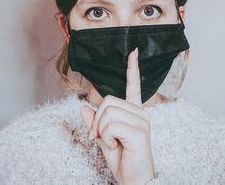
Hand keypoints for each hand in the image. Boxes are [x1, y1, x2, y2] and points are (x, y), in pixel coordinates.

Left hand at [80, 48, 155, 183]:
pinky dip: (106, 137)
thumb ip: (94, 123)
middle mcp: (140, 113)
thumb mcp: (103, 139)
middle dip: (97, 120)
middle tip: (100, 136)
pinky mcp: (139, 131)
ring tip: (112, 142)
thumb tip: (83, 107)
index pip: (133, 87)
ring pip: (108, 112)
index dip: (132, 70)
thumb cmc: (123, 159)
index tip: (133, 52)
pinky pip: (111, 124)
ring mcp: (142, 121)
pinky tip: (116, 145)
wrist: (133, 180)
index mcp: (134, 113)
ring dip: (102, 130)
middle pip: (108, 100)